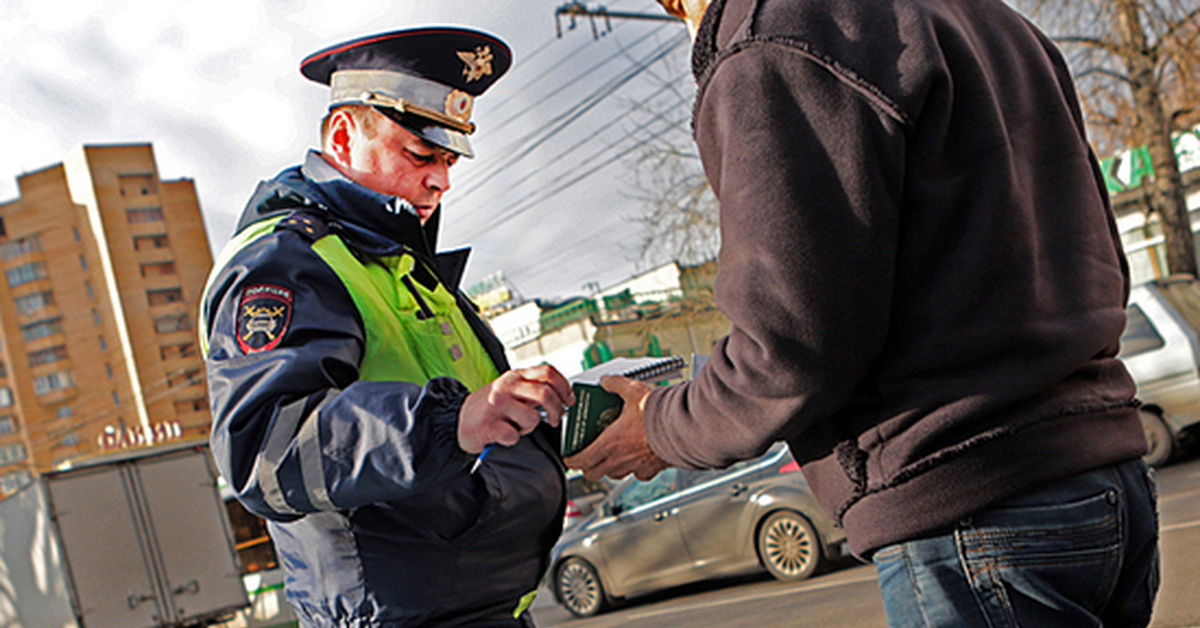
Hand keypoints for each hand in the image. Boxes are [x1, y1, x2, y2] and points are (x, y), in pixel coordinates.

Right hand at [458, 364, 573, 453]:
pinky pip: (513, 436)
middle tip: (554, 420)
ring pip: (531, 418)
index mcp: (515, 376)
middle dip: (556, 411)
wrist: (459, 421)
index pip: (547, 373)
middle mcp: (506, 387)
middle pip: (545, 393)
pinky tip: (503, 434)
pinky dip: (512, 439)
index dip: (564, 387)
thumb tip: (562, 396)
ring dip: (528, 428)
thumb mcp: (512, 390)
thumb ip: (533, 389)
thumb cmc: (490, 407)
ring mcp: (496, 405)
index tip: (569, 400)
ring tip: (516, 426)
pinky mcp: (487, 425)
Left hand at [564, 375, 668, 480]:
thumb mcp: (633, 391)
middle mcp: (620, 459)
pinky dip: (634, 470)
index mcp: (610, 443)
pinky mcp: (652, 469)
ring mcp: (636, 466)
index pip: (581, 460)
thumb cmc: (659, 414)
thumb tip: (607, 381)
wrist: (685, 428)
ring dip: (609, 468)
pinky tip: (637, 459)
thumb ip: (616, 385)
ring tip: (611, 456)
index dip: (571, 460)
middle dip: (588, 466)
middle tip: (588, 456)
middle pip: (594, 473)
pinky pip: (638, 475)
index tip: (569, 457)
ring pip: (614, 475)